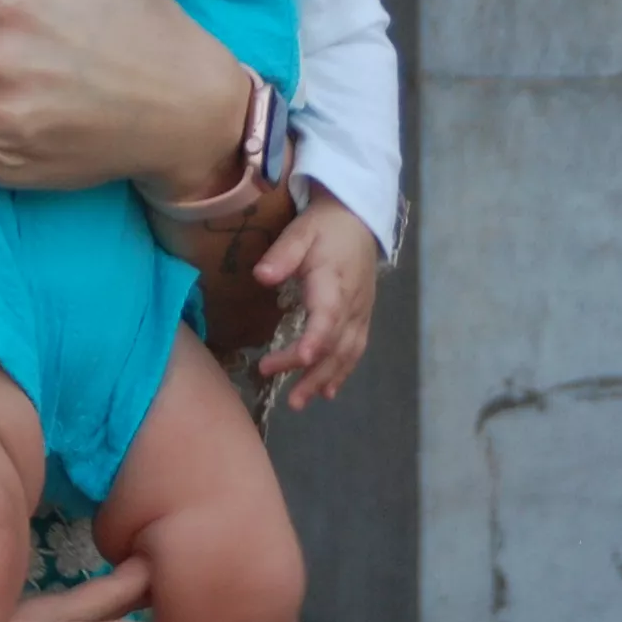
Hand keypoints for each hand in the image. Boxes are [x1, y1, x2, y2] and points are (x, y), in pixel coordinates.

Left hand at [253, 191, 379, 406]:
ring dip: (325, 380)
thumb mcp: (300, 232)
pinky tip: (327, 392)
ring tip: (301, 402)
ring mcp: (359, 314)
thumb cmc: (323, 227)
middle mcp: (351, 306)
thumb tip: (261, 276)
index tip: (297, 359)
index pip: (327, 319)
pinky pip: (354, 350)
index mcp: (333, 284)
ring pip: (346, 355)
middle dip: (312, 374)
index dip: (315, 341)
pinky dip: (342, 372)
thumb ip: (281, 255)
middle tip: (288, 399)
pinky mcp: (361, 318)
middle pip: (334, 347)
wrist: (357, 220)